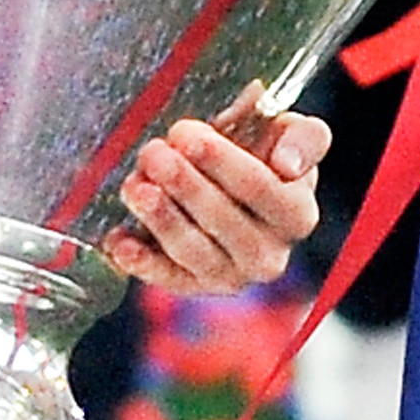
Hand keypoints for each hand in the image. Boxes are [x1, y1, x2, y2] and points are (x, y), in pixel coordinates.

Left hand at [101, 84, 330, 297]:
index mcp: (297, 213)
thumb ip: (302, 138)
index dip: (222, 161)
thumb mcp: (287, 133)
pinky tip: (118, 239)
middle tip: (153, 153)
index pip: (262, 189)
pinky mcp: (194, 286)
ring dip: (161, 219)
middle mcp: (270, 254)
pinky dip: (140, 260)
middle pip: (225, 222)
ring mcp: (232, 276)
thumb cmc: (259, 153)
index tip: (185, 134)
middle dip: (185, 185)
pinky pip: (166, 278)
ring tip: (134, 187)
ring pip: (194, 252)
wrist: (231, 185)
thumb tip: (287, 162)